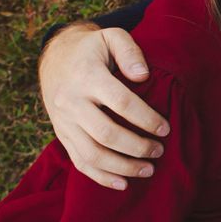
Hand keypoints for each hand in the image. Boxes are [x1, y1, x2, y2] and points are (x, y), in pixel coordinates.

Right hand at [39, 22, 168, 189]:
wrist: (54, 57)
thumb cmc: (92, 49)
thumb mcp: (111, 37)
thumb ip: (130, 51)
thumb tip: (143, 76)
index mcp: (87, 77)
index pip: (120, 103)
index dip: (146, 119)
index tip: (166, 129)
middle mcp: (71, 101)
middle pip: (106, 134)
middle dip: (137, 147)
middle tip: (159, 151)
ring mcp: (63, 121)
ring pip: (92, 153)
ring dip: (122, 166)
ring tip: (148, 169)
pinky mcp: (62, 134)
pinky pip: (79, 161)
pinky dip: (101, 177)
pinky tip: (123, 184)